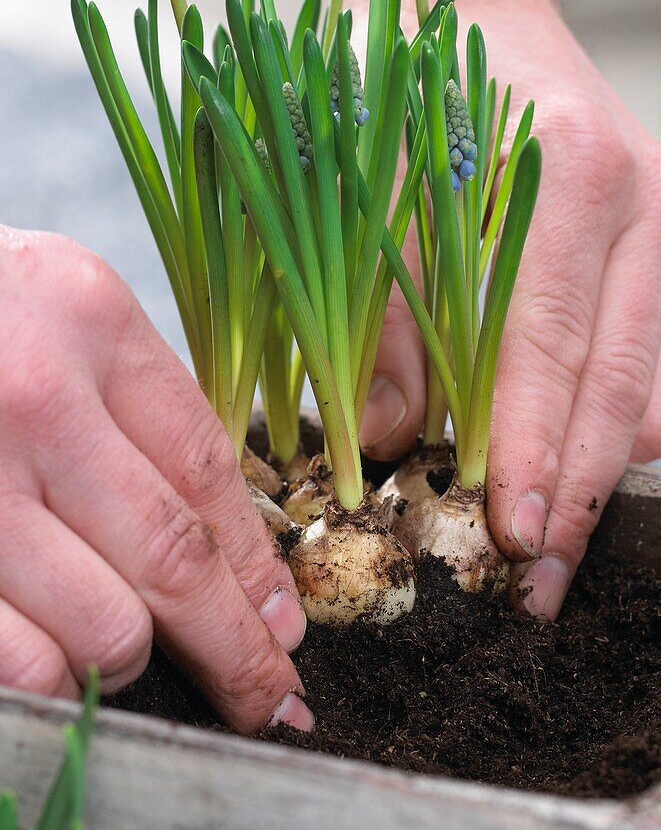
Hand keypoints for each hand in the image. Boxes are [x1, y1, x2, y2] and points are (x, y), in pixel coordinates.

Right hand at [0, 227, 312, 731]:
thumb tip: (230, 545)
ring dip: (131, 661)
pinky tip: (62, 662)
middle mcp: (33, 399)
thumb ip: (143, 407)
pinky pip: (13, 661)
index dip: (257, 563)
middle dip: (234, 647)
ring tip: (129, 650)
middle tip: (267, 695)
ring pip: (101, 627)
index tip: (284, 623)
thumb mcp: (69, 315)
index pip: (207, 470)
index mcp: (92, 324)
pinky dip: (53, 681)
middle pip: (173, 557)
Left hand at [361, 0, 660, 620]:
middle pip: (626, 391)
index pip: (554, 347)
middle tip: (533, 578)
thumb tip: (388, 438)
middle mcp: (644, 201)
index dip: (532, 452)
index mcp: (571, 172)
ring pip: (657, 390)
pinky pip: (659, 363)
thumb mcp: (371, 176)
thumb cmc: (411, 70)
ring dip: (598, 467)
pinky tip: (558, 445)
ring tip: (538, 525)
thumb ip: (381, 309)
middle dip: (579, 495)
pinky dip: (611, 418)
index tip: (511, 539)